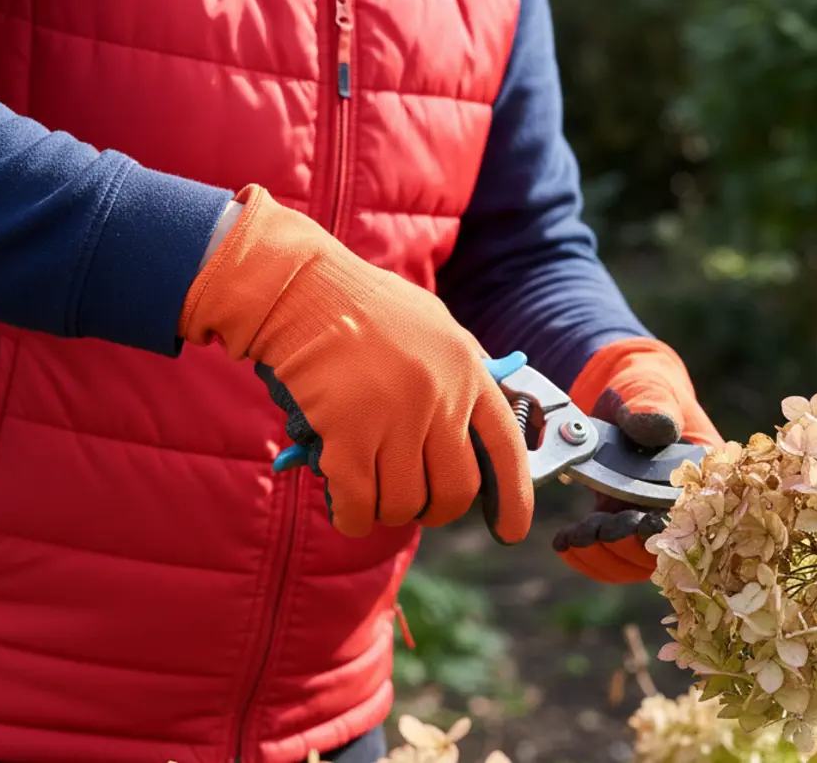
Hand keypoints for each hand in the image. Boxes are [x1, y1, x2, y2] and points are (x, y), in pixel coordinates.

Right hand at [178, 185, 533, 542]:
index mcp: (467, 371)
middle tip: (413, 502)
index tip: (512, 530)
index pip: (507, 448)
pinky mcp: (348, 432)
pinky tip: (345, 509)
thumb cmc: (364, 305)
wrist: (302, 288)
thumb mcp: (436, 327)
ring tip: (368, 491)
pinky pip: (358, 503)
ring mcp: (395, 416)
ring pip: (404, 503)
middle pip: (454, 490)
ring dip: (386, 511)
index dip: (514, 497)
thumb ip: (461, 373)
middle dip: (434, 509)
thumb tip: (480, 425)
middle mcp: (440, 397)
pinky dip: (352, 517)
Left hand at [554, 337, 720, 582]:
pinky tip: (565, 541)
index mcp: (702, 473)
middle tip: (600, 527)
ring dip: (605, 555)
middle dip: (629, 545)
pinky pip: (613, 560)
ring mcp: (650, 519)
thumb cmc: (642, 388)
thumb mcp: (648, 389)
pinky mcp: (623, 525)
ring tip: (578, 533)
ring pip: (637, 563)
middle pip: (667, 550)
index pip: (697, 516)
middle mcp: (681, 505)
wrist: (617, 396)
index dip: (669, 528)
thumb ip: (652, 405)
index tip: (641, 525)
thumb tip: (657, 428)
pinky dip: (588, 558)